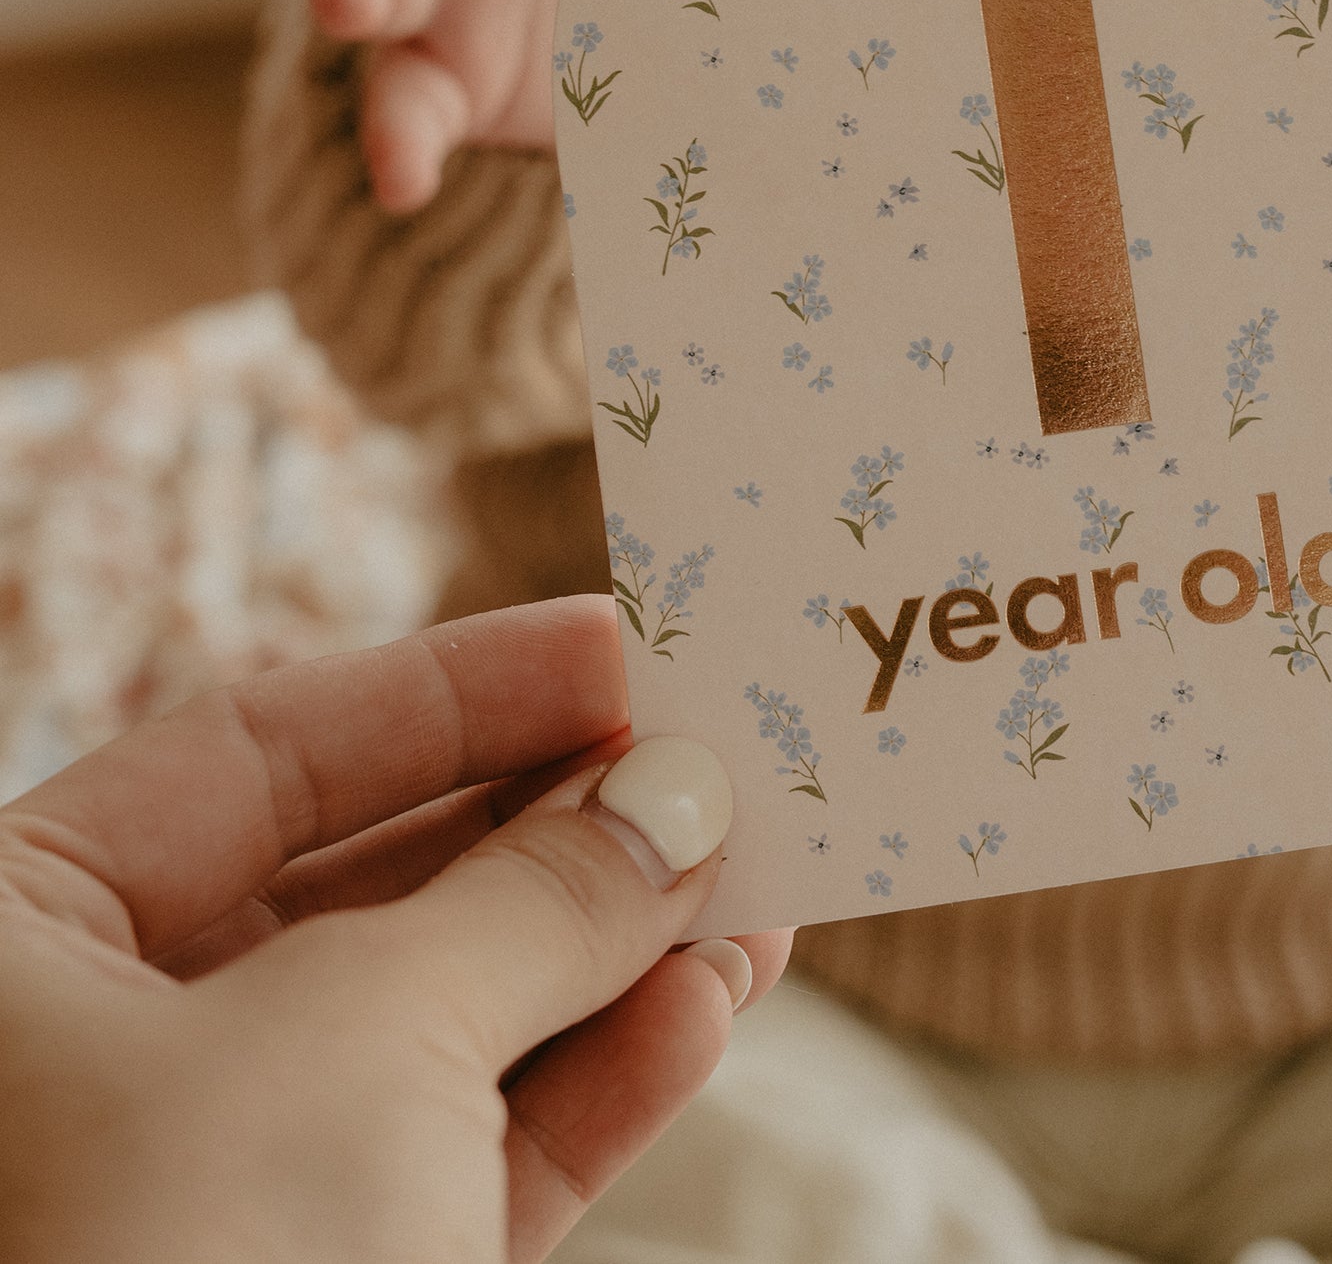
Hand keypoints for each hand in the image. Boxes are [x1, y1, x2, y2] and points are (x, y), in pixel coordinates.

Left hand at [0, 597, 788, 1263]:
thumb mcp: (371, 1033)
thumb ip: (538, 893)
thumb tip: (677, 794)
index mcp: (12, 945)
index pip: (259, 747)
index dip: (459, 684)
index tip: (625, 640)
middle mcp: (92, 1055)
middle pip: (367, 880)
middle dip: (559, 825)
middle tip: (720, 757)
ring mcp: (203, 1189)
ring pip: (438, 1022)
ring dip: (609, 951)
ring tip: (758, 881)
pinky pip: (466, 1151)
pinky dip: (594, 1081)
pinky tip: (710, 1007)